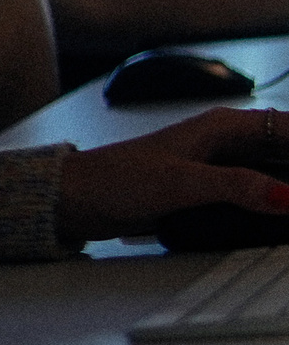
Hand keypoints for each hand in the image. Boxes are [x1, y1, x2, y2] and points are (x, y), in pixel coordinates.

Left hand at [55, 107, 288, 243]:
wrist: (76, 197)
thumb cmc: (116, 178)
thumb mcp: (181, 182)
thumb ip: (236, 187)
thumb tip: (288, 196)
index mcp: (223, 127)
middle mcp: (227, 142)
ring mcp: (221, 167)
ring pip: (278, 173)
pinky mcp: (212, 191)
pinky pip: (260, 193)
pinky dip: (278, 203)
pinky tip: (284, 217)